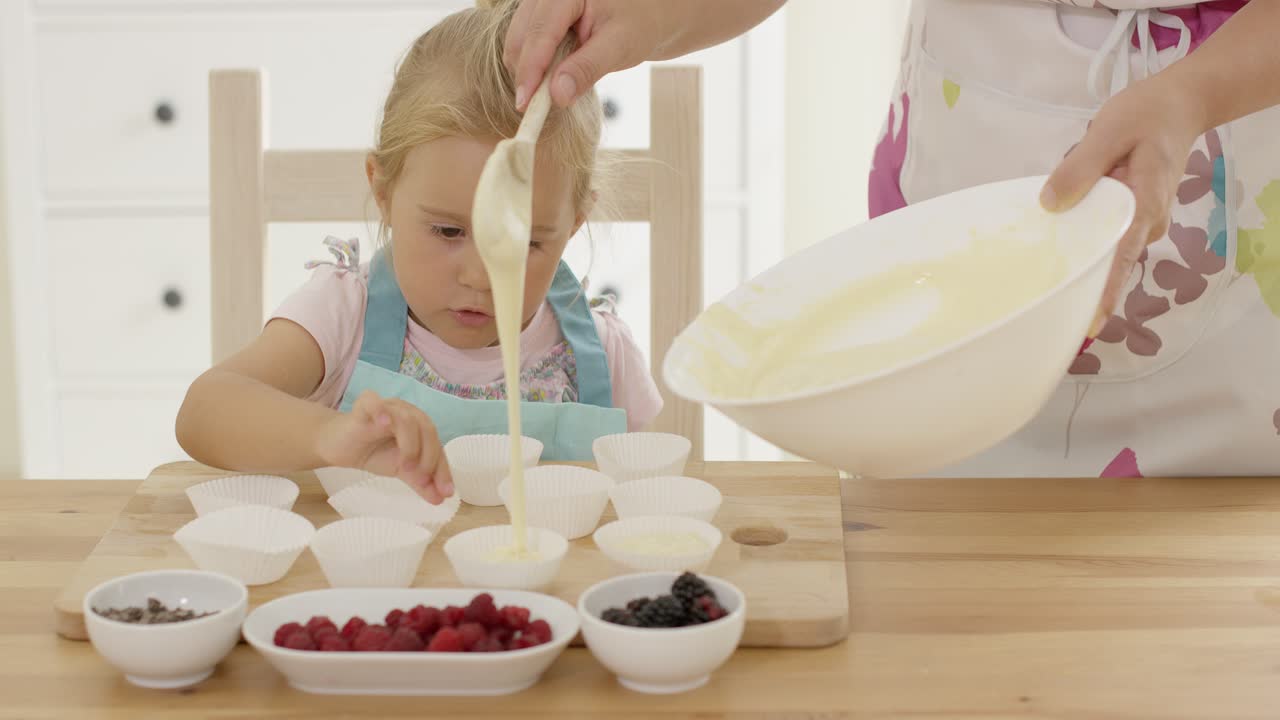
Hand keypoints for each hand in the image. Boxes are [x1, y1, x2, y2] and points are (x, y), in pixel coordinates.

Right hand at [315, 390, 453, 503]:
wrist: (339, 448)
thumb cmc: (373, 453)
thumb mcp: (400, 471)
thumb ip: (420, 483)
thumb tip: (439, 499)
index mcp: (419, 426)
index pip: (437, 445)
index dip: (443, 469)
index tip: (445, 493)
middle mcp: (407, 412)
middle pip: (427, 429)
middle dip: (429, 457)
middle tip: (422, 479)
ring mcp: (386, 407)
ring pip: (407, 418)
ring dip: (411, 445)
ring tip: (405, 466)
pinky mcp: (363, 407)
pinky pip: (373, 401)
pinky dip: (381, 410)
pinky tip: (383, 423)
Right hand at [503, 0, 784, 109]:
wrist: (655, 11)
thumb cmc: (644, 22)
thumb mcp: (620, 46)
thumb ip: (586, 69)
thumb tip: (556, 97)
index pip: (541, 32)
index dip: (530, 69)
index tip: (525, 103)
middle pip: (521, 35)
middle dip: (524, 72)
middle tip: (530, 109)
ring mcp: (544, 2)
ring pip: (519, 39)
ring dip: (526, 70)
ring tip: (539, 99)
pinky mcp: (544, 16)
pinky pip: (528, 41)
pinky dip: (532, 65)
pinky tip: (544, 83)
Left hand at [1040, 76, 1205, 336]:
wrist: (1180, 104)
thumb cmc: (1146, 115)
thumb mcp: (1108, 131)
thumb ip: (1079, 167)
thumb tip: (1051, 203)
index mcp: (1144, 205)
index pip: (1122, 257)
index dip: (1105, 291)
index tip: (1089, 323)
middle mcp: (1146, 223)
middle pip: (1109, 260)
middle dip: (1078, 277)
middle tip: (1038, 296)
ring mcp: (1140, 222)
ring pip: (1103, 246)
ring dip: (1076, 251)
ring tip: (1037, 264)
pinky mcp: (1131, 216)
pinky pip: (1103, 233)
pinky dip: (1081, 234)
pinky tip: (1054, 232)